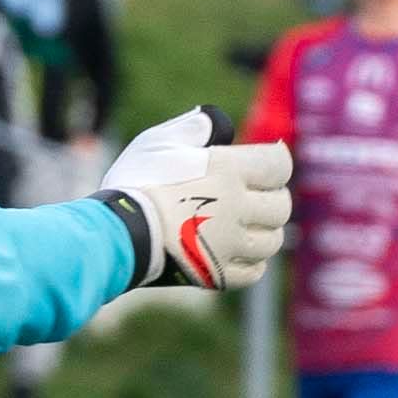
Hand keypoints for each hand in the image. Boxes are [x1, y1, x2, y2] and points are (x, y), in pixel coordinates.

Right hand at [97, 104, 293, 290]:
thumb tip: (217, 122)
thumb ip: (194, 128)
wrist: (116, 233)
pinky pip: (254, 271)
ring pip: (272, 241)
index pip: (279, 165)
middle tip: (255, 194)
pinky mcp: (219, 274)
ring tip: (246, 224)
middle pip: (281, 206)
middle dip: (272, 198)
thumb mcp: (160, 141)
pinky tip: (236, 251)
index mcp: (230, 170)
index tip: (264, 161)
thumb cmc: (135, 181)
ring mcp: (230, 244)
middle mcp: (238, 207)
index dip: (275, 161)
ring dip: (264, 231)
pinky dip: (251, 262)